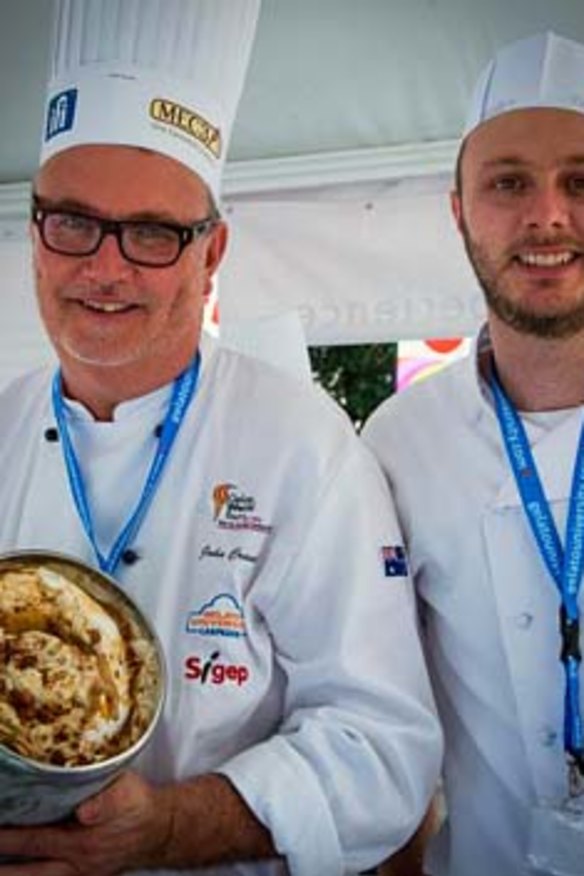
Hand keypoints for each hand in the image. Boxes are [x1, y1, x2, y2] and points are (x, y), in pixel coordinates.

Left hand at [0, 771, 172, 874]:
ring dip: (17, 874)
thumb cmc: (138, 803)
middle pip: (29, 872)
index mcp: (82, 841)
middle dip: (4, 866)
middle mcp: (76, 863)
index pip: (35, 840)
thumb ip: (106, 801)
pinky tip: (23, 870)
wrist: (160, 828)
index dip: (8, 837)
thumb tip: (84, 812)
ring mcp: (80, 874)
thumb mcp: (127, 792)